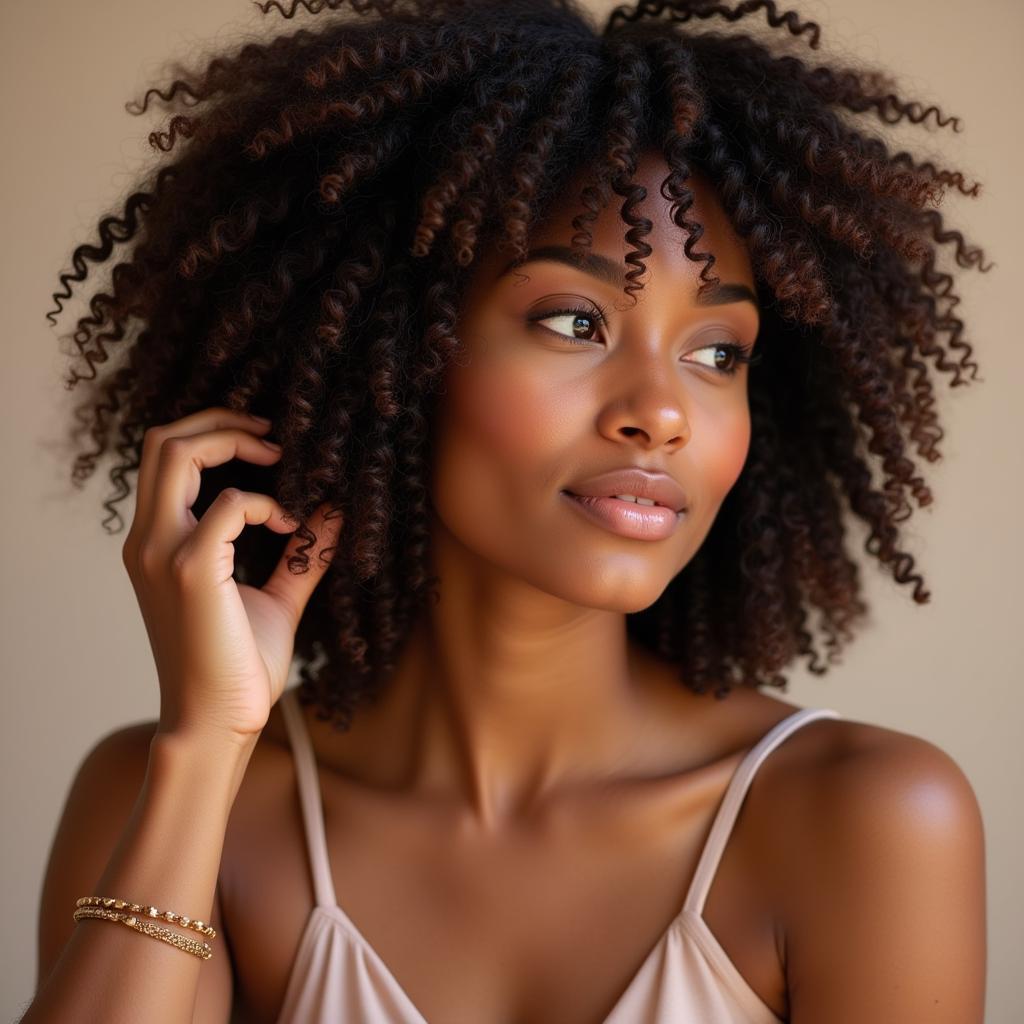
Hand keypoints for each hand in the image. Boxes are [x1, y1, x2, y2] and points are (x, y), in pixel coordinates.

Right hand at [120, 407, 341, 741]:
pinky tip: (291, 525)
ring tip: (281, 457)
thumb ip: (300, 554)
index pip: (165, 456)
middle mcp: (148, 540)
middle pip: (162, 439)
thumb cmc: (238, 666)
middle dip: (222, 420)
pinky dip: (265, 502)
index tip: (270, 442)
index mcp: (157, 542)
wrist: (218, 724)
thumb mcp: (276, 597)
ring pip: (175, 452)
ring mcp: (162, 552)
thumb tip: (335, 511)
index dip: (215, 432)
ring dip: (234, 440)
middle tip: (274, 433)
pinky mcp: (190, 570)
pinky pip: (228, 505)